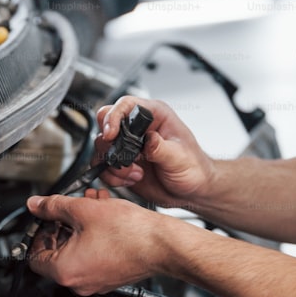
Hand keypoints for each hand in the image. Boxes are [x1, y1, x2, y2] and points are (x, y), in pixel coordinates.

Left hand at [26, 189, 165, 294]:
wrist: (163, 245)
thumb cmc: (130, 234)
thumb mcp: (83, 210)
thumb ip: (53, 207)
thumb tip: (36, 205)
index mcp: (65, 271)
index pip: (33, 257)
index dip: (37, 233)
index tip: (44, 219)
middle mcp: (79, 283)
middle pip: (56, 253)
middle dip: (62, 225)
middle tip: (68, 208)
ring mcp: (96, 282)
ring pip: (76, 252)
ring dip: (79, 226)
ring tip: (90, 205)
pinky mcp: (110, 277)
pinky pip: (93, 257)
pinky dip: (93, 237)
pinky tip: (103, 217)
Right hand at [96, 96, 214, 207]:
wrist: (191, 191)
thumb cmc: (193, 168)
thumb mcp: (180, 157)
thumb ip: (161, 148)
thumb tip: (147, 140)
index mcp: (154, 116)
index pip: (126, 105)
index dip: (114, 116)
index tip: (111, 134)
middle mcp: (137, 129)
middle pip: (106, 122)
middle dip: (109, 143)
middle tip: (122, 159)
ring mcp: (127, 146)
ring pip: (102, 146)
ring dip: (113, 164)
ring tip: (135, 173)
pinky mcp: (121, 164)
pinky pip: (103, 166)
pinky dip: (111, 176)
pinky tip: (131, 180)